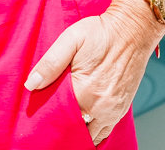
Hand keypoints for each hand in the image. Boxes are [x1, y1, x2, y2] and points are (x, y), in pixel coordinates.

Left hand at [25, 0, 164, 144]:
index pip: (60, 116)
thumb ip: (50, 64)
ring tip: (65, 122)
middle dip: (63, 125)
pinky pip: (105, 131)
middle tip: (51, 117)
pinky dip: (93, 131)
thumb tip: (31, 85)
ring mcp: (113, 110)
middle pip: (76, 129)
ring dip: (79, 131)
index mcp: (84, 91)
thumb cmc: (101, 32)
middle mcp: (101, 106)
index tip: (39, 111)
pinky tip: (83, 124)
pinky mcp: (122, 108)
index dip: (48, 115)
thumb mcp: (70, 40)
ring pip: (91, 134)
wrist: (133, 29)